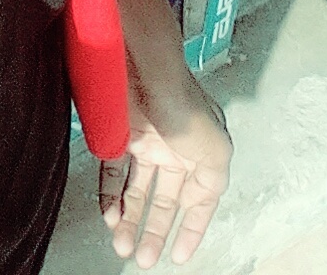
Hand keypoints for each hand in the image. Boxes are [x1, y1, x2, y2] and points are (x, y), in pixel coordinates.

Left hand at [98, 69, 230, 267]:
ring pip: (136, 191)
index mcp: (200, 155)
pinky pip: (112, 173)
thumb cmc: (184, 103)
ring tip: (123, 246)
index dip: (191, 229)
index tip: (181, 255)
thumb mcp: (217, 149)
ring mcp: (144, 143)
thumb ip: (213, 180)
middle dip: (155, 232)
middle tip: (145, 258)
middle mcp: (172, 151)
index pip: (198, 201)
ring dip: (130, 220)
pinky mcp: (117, 135)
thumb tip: (202, 203)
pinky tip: (110, 216)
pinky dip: (110, 196)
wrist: (147, 70)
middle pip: (164, 201)